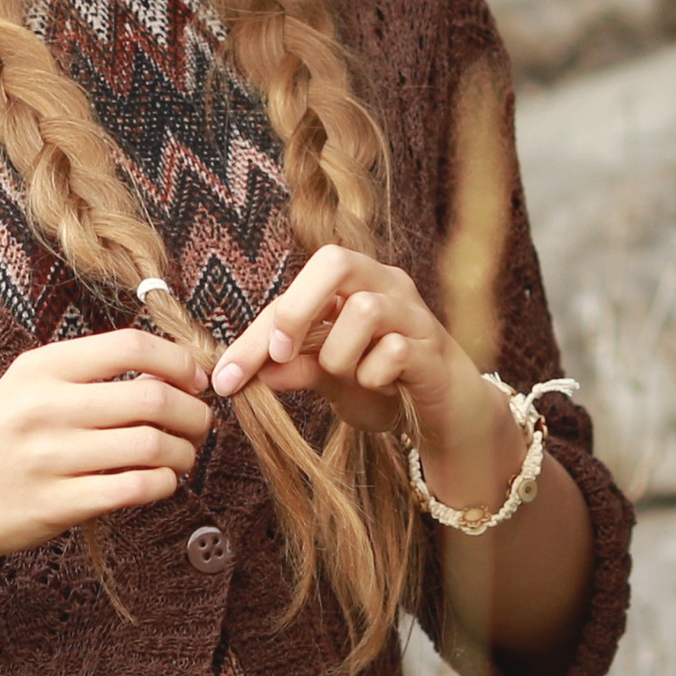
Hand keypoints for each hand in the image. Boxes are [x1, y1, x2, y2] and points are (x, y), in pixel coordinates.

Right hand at [0, 330, 211, 626]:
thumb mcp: (26, 387)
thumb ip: (87, 373)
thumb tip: (171, 372)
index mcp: (41, 368)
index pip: (130, 347)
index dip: (179, 361)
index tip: (197, 379)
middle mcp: (44, 408)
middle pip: (152, 398)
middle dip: (194, 413)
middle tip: (201, 424)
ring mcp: (48, 458)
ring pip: (151, 445)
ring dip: (185, 453)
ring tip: (183, 457)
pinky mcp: (55, 506)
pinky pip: (134, 489)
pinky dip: (163, 485)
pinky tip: (160, 483)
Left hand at [210, 246, 523, 510]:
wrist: (449, 414)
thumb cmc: (385, 383)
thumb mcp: (330, 377)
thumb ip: (294, 368)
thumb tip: (249, 374)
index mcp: (353, 283)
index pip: (292, 292)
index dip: (253, 335)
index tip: (226, 379)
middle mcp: (385, 284)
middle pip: (334, 261)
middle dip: (297, 310)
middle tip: (282, 354)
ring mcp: (414, 312)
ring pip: (364, 311)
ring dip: (341, 356)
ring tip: (349, 377)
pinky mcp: (434, 347)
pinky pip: (394, 352)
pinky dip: (374, 376)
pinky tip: (381, 386)